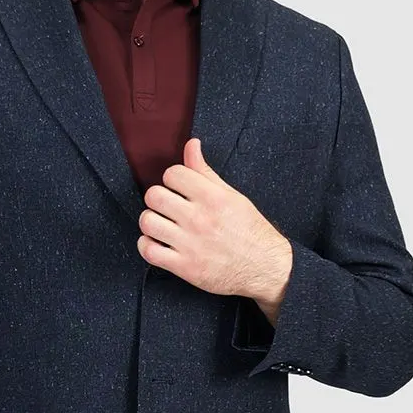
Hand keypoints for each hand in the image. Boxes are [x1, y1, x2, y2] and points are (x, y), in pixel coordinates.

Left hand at [137, 137, 291, 302]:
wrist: (265, 267)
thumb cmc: (250, 230)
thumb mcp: (232, 195)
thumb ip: (205, 171)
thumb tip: (191, 144)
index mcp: (212, 198)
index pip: (172, 174)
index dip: (173, 179)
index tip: (179, 189)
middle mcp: (199, 219)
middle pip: (154, 196)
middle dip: (159, 198)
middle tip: (168, 206)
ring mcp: (190, 244)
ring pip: (147, 222)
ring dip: (151, 221)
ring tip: (162, 224)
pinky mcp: (185, 267)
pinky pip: (148, 251)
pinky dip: (146, 245)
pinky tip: (157, 242)